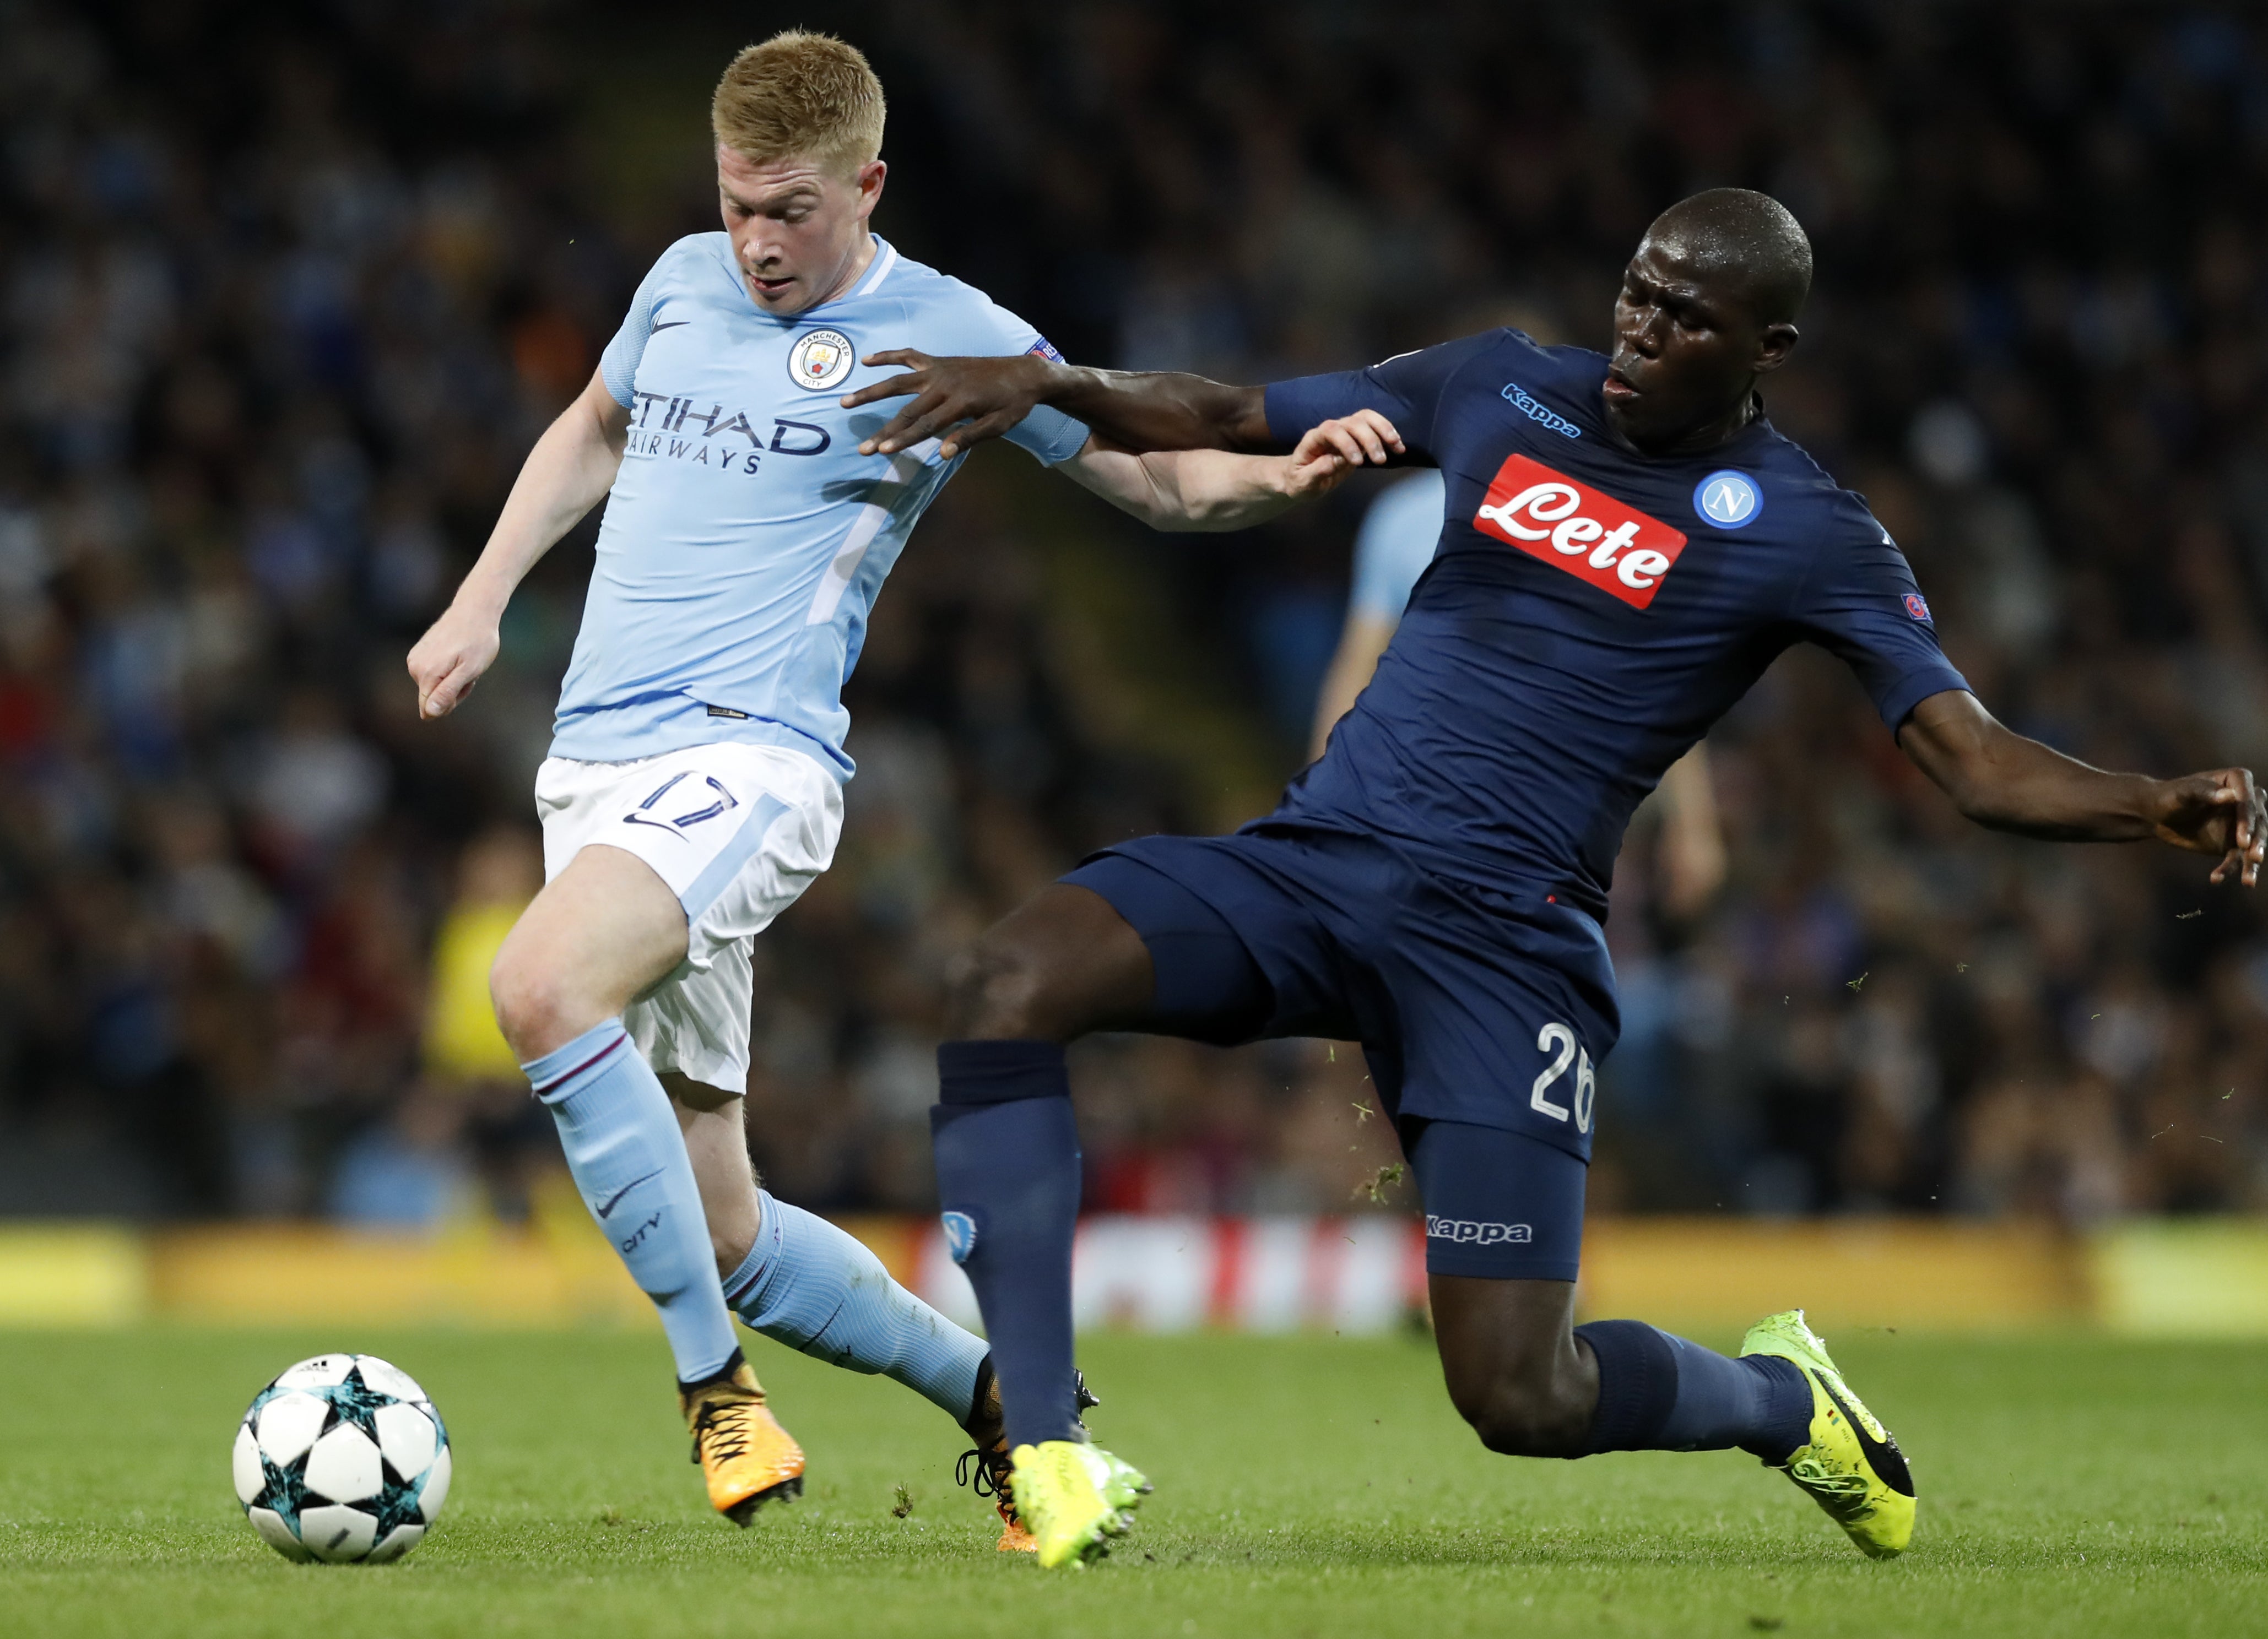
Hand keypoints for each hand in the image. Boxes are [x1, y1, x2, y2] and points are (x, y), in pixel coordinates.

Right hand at [407, 602, 501, 720]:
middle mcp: (414, 667)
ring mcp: (415, 659)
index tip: (464, 684)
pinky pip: (433, 674)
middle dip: (455, 691)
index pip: (431, 709)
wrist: (474, 611)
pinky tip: (458, 656)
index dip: (452, 703)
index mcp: (427, 674)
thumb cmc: (477, 641)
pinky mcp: (419, 653)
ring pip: (434, 686)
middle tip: (469, 672)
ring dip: (453, 680)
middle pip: (434, 698)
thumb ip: (448, 692)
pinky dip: (448, 670)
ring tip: (465, 662)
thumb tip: (429, 713)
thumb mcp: (469, 670)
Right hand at [839, 350, 1049, 457]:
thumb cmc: (1013, 404)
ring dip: (871, 391)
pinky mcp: (938, 361)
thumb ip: (969, 438)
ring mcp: (939, 369)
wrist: (1025, 372)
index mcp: (961, 402)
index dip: (903, 439)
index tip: (882, 451)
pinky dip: (888, 356)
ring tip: (846, 401)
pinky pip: (908, 356)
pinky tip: (867, 360)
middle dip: (884, 431)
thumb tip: (941, 453)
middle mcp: (945, 383)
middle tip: (862, 447)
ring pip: (898, 381)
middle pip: (908, 411)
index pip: (925, 426)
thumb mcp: (998, 426)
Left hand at [1283, 410, 1404, 496]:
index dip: (1346, 442)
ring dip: (1383, 430)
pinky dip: (1388, 435)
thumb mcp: (1302, 483)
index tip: (1358, 462)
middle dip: (1369, 439)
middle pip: (1352, 422)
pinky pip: (1374, 428)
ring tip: (1397, 447)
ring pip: (1365, 418)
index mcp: (1314, 439)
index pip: (1331, 430)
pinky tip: (1398, 447)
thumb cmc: (1299, 481)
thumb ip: (1316, 472)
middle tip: (1380, 461)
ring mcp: (1344, 431)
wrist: (1301, 478)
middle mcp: (1330, 430)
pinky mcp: (1356, 437)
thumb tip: (1334, 461)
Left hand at [2148, 767, 2266, 884]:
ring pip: (2254, 843)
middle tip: (2253, 857)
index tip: (2243, 838)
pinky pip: (2237, 857)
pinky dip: (2229, 869)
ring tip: (2247, 881)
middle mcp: (2245, 801)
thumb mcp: (2182, 793)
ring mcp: (2242, 823)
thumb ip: (2204, 792)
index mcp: (2237, 780)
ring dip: (2251, 862)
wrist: (2156, 814)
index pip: (2249, 799)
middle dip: (2257, 840)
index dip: (2247, 818)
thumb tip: (2230, 795)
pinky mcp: (2233, 843)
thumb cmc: (2169, 796)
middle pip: (2259, 821)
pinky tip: (2216, 879)